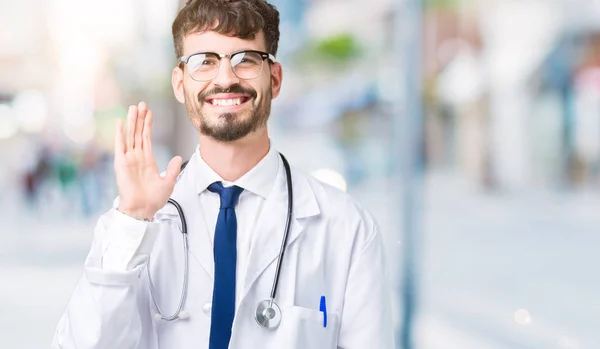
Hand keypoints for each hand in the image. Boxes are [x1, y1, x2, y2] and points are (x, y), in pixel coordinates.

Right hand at [114, 102, 181, 219]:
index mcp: (147, 160)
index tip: (149, 112)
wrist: (143, 209)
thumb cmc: (154, 200)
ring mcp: (129, 159)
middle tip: (141, 103)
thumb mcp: (169, 182)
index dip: (148, 125)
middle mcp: (137, 157)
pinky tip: (120, 122)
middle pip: (138, 133)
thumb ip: (172, 169)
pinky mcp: (121, 163)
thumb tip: (177, 157)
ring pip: (130, 136)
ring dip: (131, 122)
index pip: (146, 138)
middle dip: (140, 118)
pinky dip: (120, 134)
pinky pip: (120, 146)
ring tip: (133, 108)